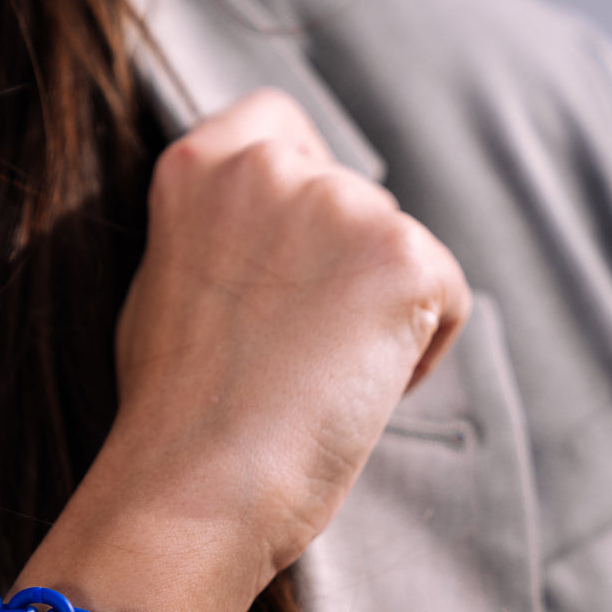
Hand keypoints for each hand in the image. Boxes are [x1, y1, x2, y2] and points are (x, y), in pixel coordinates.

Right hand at [108, 88, 469, 576]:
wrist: (194, 487)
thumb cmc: (173, 415)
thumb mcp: (165, 290)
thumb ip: (216, 236)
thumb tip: (270, 240)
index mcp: (198, 167)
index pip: (279, 124)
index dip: (303, 190)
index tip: (294, 260)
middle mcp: (269, 166)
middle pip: (351, 196)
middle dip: (341, 266)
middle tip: (299, 352)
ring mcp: (339, 205)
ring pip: (398, 248)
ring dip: (380, 310)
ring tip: (320, 382)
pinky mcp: (402, 258)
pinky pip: (446, 296)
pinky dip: (418, 350)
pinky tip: (358, 393)